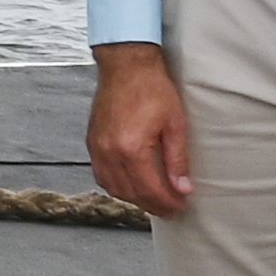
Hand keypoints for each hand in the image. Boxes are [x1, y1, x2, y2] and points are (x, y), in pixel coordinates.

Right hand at [86, 45, 193, 214]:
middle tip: (170, 210)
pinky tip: (131, 185)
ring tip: (153, 201)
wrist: (126, 65)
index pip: (150, 189)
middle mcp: (109, 152)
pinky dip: (117, 185)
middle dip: (152, 205)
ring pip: (113, 187)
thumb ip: (178, 160)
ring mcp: (97, 147)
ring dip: (133, 198)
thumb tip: (182, 188)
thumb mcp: (176, 124)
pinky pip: (101, 174)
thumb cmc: (152, 88)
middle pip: (130, 193)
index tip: (180, 207)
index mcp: (131, 148)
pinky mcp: (92, 142)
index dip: (167, 203)